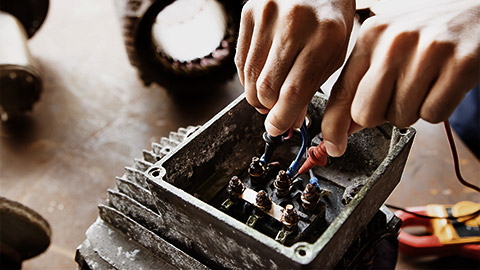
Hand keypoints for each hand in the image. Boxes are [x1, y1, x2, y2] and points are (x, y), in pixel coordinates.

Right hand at [235, 0, 354, 135]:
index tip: (278, 128)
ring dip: (257, 96)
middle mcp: (294, 23)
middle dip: (269, 109)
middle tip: (274, 111)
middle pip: (267, 87)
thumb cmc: (329, 18)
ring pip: (251, 78)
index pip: (294, 91)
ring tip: (269, 95)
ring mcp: (267, 15)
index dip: (282, 117)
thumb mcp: (333, 54)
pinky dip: (249, 79)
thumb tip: (289, 122)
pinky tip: (262, 77)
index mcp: (324, 35)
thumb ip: (311, 89)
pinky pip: (241, 61)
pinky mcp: (249, 12)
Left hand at [322, 0, 479, 156]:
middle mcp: (395, 40)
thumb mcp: (389, 48)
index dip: (332, 126)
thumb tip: (343, 127)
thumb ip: (363, 83)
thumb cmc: (428, 36)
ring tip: (426, 82)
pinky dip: (438, 108)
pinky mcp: (460, 64)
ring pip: (400, 118)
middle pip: (365, 113)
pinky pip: (432, 115)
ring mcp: (428, 51)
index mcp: (372, 35)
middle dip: (380, 116)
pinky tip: (443, 83)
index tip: (332, 146)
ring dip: (412, 110)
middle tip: (399, 96)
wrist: (478, 16)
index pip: (341, 92)